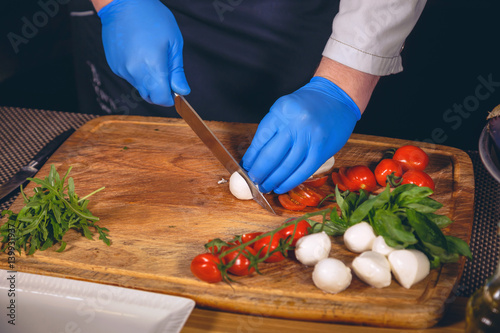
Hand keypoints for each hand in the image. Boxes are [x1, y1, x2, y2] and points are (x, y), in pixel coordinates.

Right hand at [97, 0, 189, 105]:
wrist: (123, 3)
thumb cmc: (151, 17)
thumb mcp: (173, 43)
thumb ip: (177, 71)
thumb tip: (182, 91)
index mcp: (152, 67)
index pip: (161, 99)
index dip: (169, 97)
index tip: (174, 90)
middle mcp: (134, 72)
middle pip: (149, 96)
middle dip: (159, 91)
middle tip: (165, 73)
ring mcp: (122, 70)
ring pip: (139, 87)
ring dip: (148, 81)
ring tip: (151, 57)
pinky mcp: (115, 66)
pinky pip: (130, 77)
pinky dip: (137, 72)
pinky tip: (139, 54)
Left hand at [241, 77, 360, 193]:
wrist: (337, 98)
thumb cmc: (307, 104)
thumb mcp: (285, 108)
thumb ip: (271, 129)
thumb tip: (255, 157)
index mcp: (282, 111)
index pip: (260, 140)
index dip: (251, 158)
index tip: (245, 167)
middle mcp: (295, 124)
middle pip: (271, 156)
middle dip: (259, 173)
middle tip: (253, 181)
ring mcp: (310, 138)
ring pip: (286, 167)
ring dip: (273, 180)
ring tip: (265, 187)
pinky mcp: (322, 151)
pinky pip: (303, 171)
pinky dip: (290, 182)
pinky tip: (281, 187)